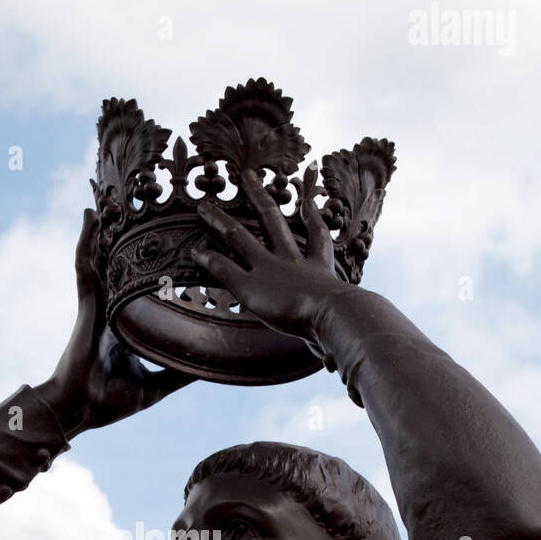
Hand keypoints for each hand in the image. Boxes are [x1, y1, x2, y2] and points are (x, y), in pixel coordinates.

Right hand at [40, 210, 193, 436]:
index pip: (143, 290)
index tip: (176, 245)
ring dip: (105, 229)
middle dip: (127, 240)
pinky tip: (90, 215)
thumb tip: (210, 368)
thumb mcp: (155, 386)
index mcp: (127, 325)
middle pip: (121, 267)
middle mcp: (112, 309)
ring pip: (102, 258)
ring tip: (113, 195)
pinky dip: (86, 240)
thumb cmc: (110, 401)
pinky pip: (85, 266)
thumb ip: (179, 373)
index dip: (154, 267)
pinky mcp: (87, 305)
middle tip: (143, 206)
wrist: (82, 409)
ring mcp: (98, 304)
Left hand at [190, 168, 349, 354]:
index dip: (312, 215)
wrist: (337, 313)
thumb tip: (337, 363)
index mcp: (318, 267)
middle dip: (258, 197)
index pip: (316, 235)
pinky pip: (225, 268)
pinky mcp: (251, 284)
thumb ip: (335, 338)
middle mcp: (291, 259)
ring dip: (220, 220)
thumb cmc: (346, 323)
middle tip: (247, 176)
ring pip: (239, 236)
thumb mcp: (346, 322)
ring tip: (203, 205)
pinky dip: (209, 260)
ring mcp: (269, 268)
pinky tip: (194, 252)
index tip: (306, 200)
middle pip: (271, 219)